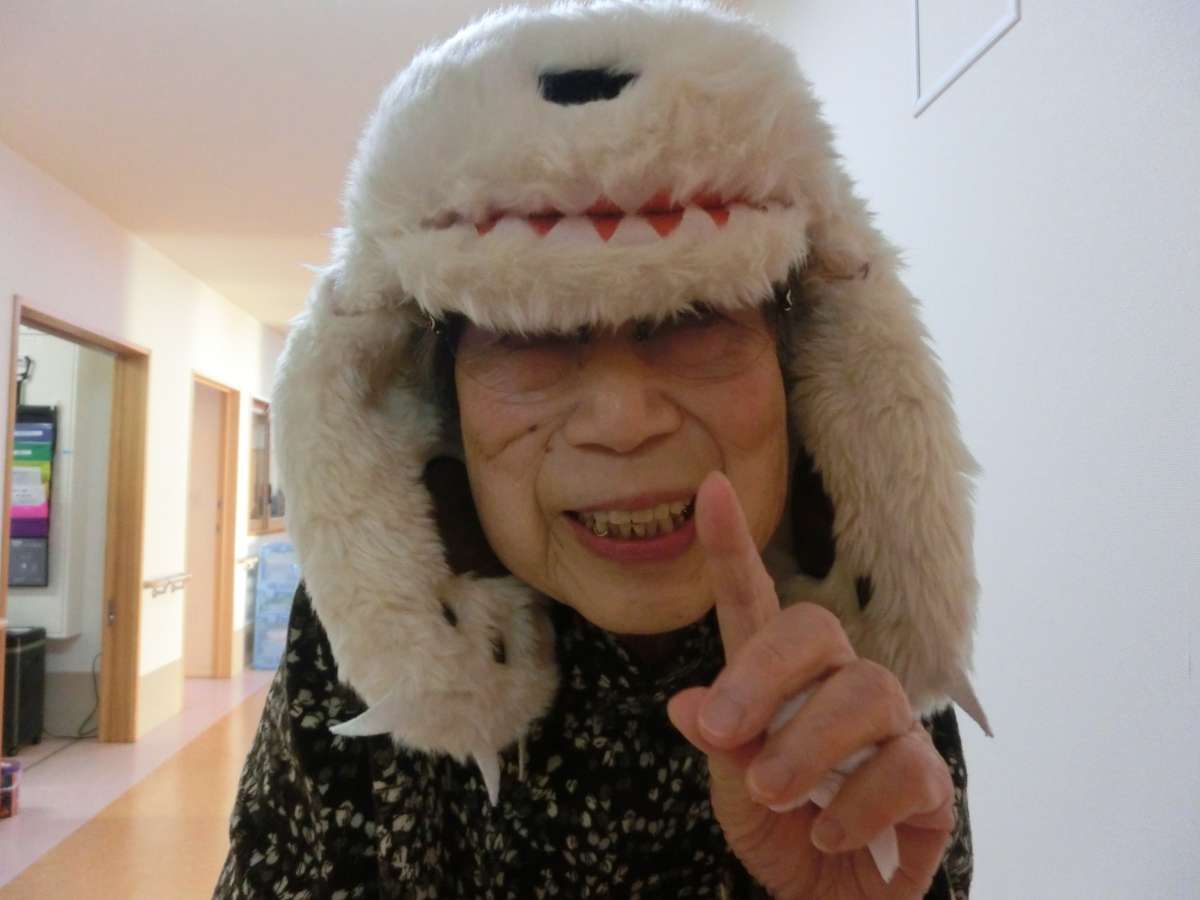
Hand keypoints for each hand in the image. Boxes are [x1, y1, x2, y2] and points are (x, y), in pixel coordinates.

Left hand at [667, 472, 954, 898]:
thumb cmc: (780, 833)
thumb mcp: (732, 792)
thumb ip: (720, 744)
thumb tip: (687, 704)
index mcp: (777, 681)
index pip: (755, 602)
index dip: (730, 547)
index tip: (708, 489)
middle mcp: (836, 686)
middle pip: (814, 629)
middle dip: (763, 676)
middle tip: (723, 733)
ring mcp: (891, 728)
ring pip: (866, 692)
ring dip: (807, 747)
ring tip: (775, 796)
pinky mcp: (930, 780)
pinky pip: (903, 768)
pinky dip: (856, 807)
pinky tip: (830, 834)